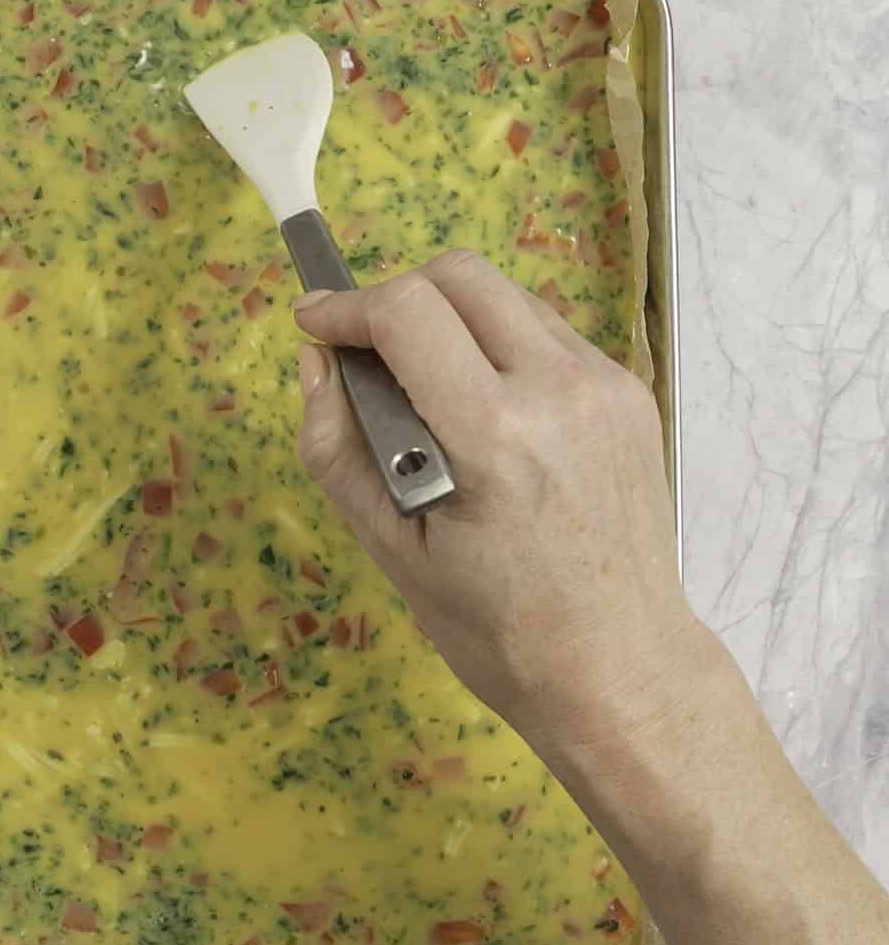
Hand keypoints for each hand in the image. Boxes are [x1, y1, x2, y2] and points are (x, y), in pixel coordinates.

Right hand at [294, 249, 701, 743]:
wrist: (619, 669)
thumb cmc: (496, 630)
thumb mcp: (390, 550)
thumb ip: (336, 448)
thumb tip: (314, 361)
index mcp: (496, 434)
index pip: (407, 311)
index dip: (344, 306)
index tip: (313, 324)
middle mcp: (562, 388)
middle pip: (459, 274)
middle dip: (395, 296)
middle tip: (366, 356)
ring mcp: (607, 385)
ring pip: (506, 296)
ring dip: (449, 318)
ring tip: (425, 390)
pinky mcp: (630, 394)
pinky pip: (547, 333)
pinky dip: (497, 345)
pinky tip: (485, 412)